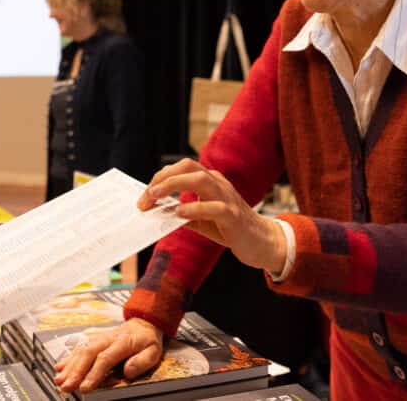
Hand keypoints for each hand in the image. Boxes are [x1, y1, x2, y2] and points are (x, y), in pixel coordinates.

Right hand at [53, 318, 163, 392]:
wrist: (143, 322)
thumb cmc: (147, 340)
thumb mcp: (153, 351)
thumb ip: (142, 362)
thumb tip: (128, 371)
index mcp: (123, 342)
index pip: (105, 358)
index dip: (94, 373)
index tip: (86, 387)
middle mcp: (107, 339)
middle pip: (88, 354)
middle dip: (76, 371)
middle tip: (67, 386)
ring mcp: (99, 338)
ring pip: (81, 351)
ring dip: (69, 366)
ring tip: (59, 380)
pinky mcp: (94, 340)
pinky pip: (79, 348)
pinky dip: (68, 359)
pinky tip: (60, 368)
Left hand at [138, 158, 286, 273]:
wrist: (261, 241)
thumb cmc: (230, 228)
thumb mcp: (202, 219)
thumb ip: (183, 214)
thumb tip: (158, 213)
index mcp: (211, 181)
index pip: (182, 168)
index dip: (161, 178)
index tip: (145, 195)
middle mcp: (218, 183)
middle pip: (188, 166)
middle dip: (163, 177)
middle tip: (146, 195)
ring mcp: (227, 197)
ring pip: (200, 179)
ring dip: (173, 185)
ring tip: (156, 197)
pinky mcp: (233, 215)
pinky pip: (213, 207)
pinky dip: (194, 207)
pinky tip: (179, 213)